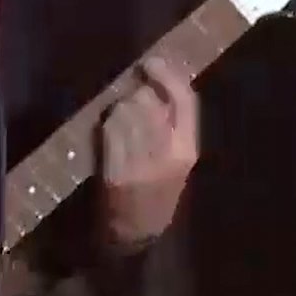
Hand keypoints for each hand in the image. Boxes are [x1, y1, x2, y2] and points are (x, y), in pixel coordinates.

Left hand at [97, 55, 198, 249]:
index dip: (167, 76)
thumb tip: (156, 85)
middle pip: (150, 101)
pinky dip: (107, 124)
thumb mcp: (178, 162)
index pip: (184, 100)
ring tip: (120, 116)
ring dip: (120, 107)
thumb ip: (173, 126)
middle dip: (137, 92)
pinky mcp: (117, 172)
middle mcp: (168, 154)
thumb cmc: (159, 194)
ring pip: (127, 113)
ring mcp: (142, 163)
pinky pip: (110, 132)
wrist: (137, 233)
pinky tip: (108, 127)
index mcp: (188, 150)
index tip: (153, 61)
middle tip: (131, 96)